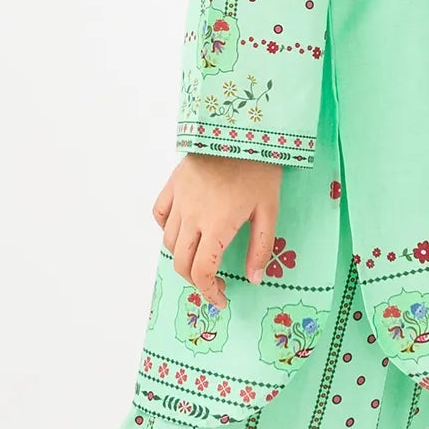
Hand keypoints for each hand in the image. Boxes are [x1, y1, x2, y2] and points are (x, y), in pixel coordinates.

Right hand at [150, 153, 282, 307]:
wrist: (241, 129)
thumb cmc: (260, 168)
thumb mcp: (269, 210)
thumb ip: (261, 247)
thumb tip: (254, 278)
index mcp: (217, 225)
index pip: (202, 272)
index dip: (209, 292)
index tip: (220, 298)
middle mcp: (192, 216)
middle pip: (181, 262)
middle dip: (195, 280)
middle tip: (212, 283)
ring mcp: (179, 199)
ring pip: (169, 241)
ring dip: (182, 257)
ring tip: (200, 257)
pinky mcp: (173, 184)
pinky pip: (160, 214)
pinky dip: (166, 228)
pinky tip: (182, 230)